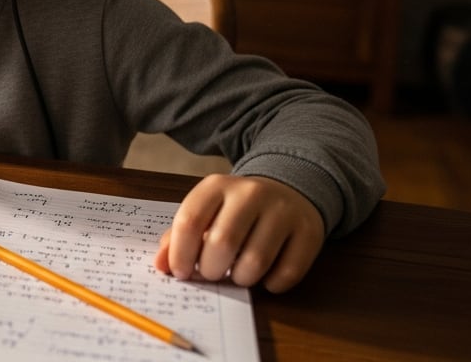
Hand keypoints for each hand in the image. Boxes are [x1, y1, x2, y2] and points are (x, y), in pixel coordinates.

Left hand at [154, 174, 324, 292]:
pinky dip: (271, 284)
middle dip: (211, 270)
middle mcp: (250, 193)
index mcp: (216, 186)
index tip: (180, 273)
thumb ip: (179, 236)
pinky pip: (287, 273)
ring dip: (241, 278)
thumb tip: (161, 266)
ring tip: (238, 273)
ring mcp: (283, 210)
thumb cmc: (235, 210)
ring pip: (255, 262)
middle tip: (212, 273)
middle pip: (222, 243)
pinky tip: (265, 275)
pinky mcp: (309, 231)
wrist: (289, 191)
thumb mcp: (205, 212)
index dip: (180, 254)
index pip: (190, 221)